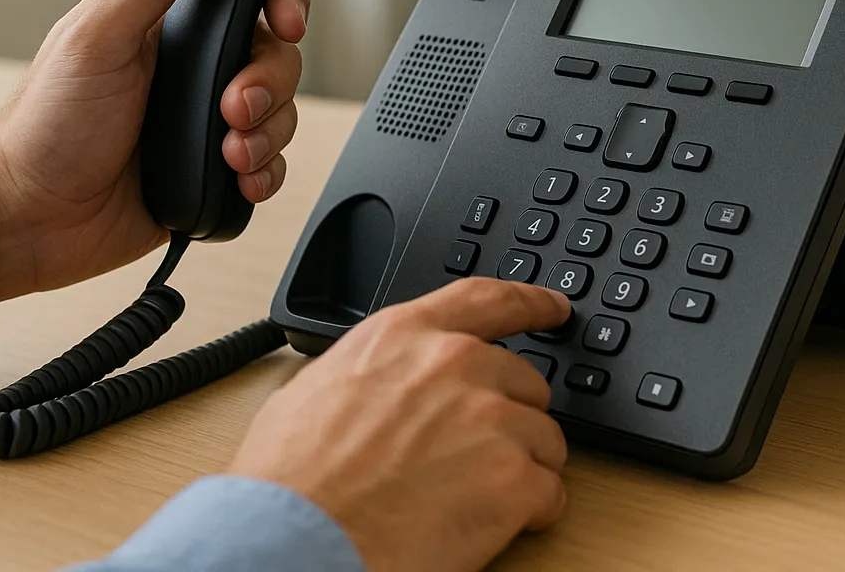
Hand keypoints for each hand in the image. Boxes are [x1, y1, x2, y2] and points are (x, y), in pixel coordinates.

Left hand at [0, 0, 310, 301]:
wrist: (29, 219)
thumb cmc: (44, 125)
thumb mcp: (98, 32)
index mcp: (171, 22)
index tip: (287, 22)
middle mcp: (194, 69)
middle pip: (278, 56)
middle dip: (270, 85)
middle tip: (231, 108)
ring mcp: (205, 121)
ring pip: (282, 113)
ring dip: (268, 134)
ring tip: (225, 153)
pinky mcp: (213, 173)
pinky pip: (270, 166)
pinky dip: (265, 173)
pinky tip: (236, 179)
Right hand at [229, 279, 573, 571]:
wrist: (296, 543)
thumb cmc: (291, 481)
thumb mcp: (316, 389)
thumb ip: (371, 369)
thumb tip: (380, 381)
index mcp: (406, 337)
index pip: (488, 300)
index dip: (530, 303)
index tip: (553, 308)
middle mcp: (455, 366)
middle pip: (524, 381)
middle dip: (509, 417)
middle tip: (471, 456)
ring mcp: (491, 420)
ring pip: (543, 438)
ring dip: (519, 466)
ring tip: (467, 497)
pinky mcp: (513, 480)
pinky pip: (549, 491)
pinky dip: (529, 513)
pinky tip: (486, 525)